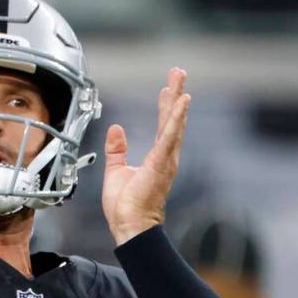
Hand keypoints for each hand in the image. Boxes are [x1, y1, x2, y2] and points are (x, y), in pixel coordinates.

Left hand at [102, 68, 190, 244]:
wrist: (129, 225)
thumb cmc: (125, 206)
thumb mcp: (116, 170)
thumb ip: (117, 149)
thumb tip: (116, 129)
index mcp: (156, 157)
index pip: (163, 126)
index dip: (165, 106)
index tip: (167, 88)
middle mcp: (166, 156)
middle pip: (172, 119)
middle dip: (176, 94)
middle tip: (179, 72)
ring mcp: (166, 159)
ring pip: (174, 123)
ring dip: (177, 100)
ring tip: (180, 79)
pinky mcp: (161, 163)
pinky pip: (170, 136)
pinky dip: (175, 118)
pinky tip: (181, 102)